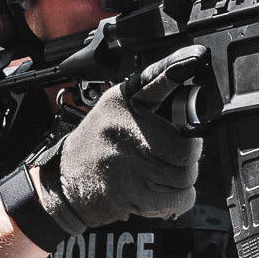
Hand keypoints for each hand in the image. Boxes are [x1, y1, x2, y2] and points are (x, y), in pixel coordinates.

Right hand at [37, 51, 204, 229]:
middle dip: (187, 155)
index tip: (195, 58)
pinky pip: (183, 197)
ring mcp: (137, 164)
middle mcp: (130, 131)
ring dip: (182, 179)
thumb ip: (147, 93)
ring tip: (161, 175)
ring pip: (188, 174)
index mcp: (124, 103)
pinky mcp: (140, 194)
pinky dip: (180, 199)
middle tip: (172, 157)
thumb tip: (183, 72)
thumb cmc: (92, 146)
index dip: (178, 70)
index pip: (159, 82)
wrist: (63, 183)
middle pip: (188, 145)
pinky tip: (163, 193)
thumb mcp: (112, 108)